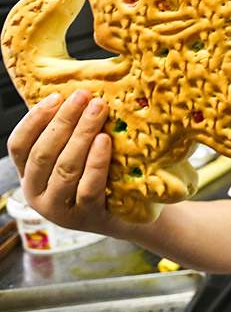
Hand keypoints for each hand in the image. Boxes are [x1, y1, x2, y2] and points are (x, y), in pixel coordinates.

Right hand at [7, 89, 122, 235]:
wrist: (129, 217)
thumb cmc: (102, 178)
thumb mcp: (76, 157)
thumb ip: (68, 134)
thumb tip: (79, 93)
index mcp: (29, 176)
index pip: (19, 145)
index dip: (35, 119)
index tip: (57, 96)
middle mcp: (37, 194)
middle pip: (44, 153)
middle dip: (64, 121)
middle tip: (85, 96)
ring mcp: (59, 210)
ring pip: (65, 167)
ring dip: (82, 135)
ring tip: (98, 110)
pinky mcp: (86, 218)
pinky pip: (89, 187)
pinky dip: (96, 162)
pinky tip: (105, 141)